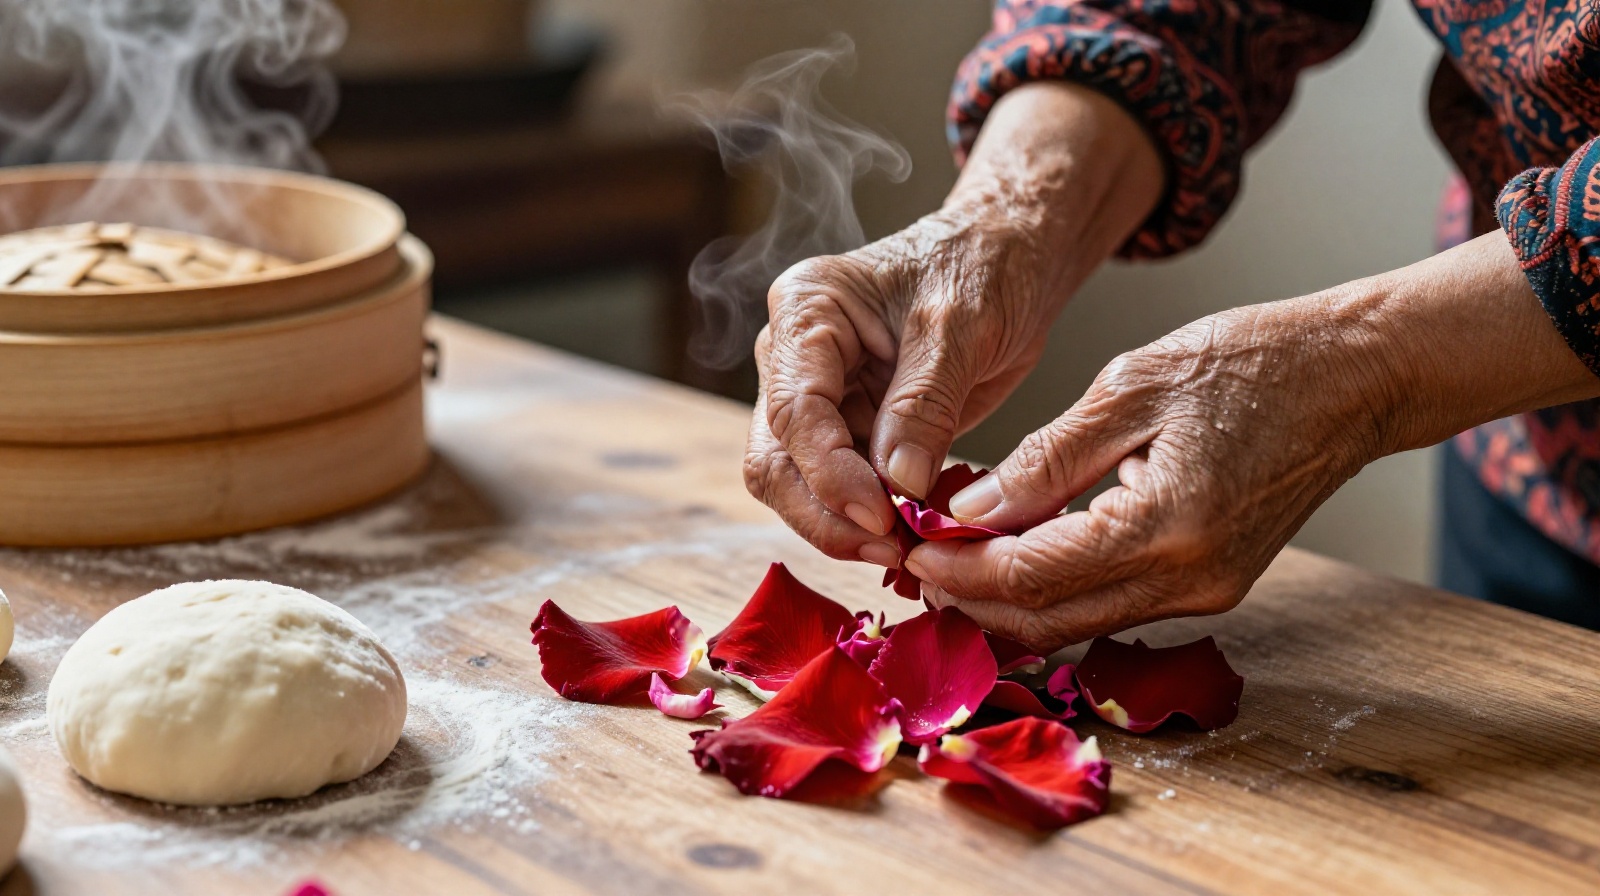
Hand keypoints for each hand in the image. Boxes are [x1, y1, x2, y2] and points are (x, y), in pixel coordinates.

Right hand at [744, 82, 1164, 568]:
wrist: (1008, 258)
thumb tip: (896, 485)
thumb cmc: (984, 267)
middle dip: (827, 514)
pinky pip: (840, 492)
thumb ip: (925, 403)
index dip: (830, 474)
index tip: (882, 517)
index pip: (794, 410)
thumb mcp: (962, 326)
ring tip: (906, 551)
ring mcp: (816, 398)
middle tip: (892, 550)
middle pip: (776, 460)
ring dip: (845, 528)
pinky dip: (870, 523)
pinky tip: (912, 538)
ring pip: (798, 486)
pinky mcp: (847, 431)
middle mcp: (794, 358)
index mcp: (807, 311)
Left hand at [909, 235, 1599, 650]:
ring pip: (1077, 625)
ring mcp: (1205, 592)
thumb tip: (968, 509)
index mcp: (1167, 526)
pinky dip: (1053, 594)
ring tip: (945, 567)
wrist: (1354, 379)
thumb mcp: (1130, 387)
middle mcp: (1189, 580)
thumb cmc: (1249, 362)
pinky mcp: (1211, 587)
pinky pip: (1111, 607)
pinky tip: (1010, 564)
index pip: (1033, 573)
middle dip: (971, 600)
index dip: (961, 567)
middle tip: (909, 567)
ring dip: (1006, 606)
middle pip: (1048, 619)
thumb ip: (1045, 458)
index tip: (906, 546)